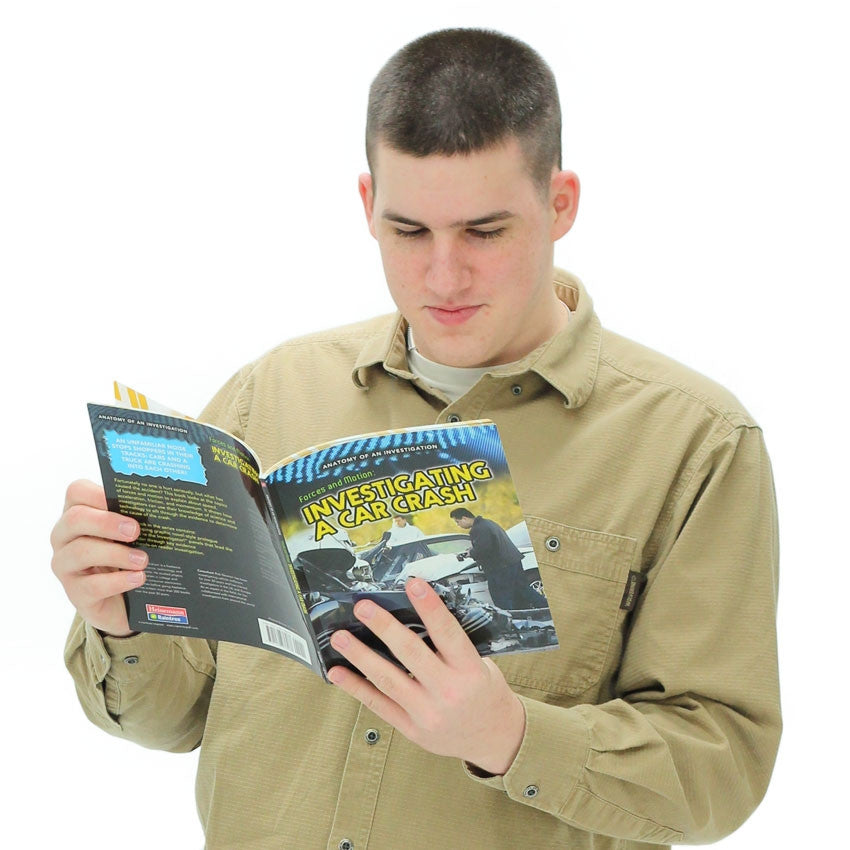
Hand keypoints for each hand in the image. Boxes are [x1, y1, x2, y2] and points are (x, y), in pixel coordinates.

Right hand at [50, 479, 146, 636]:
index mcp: (79, 514)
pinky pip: (92, 586)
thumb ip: (136, 519)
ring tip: (143, 560)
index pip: (77, 492)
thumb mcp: (130, 535)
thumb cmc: (126, 557)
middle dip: (107, 522)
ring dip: (116, 554)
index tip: (126, 501)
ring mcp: (65, 566)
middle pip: (75, 519)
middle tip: (135, 531)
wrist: (122, 601)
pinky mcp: (76, 593)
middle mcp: (64, 537)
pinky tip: (138, 578)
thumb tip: (165, 507)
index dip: (98, 493)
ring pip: (81, 552)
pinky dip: (118, 581)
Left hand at [327, 578, 525, 774]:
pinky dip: (356, 687)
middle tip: (363, 607)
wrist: (495, 739)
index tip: (413, 584)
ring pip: (388, 680)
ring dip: (361, 656)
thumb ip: (452, 647)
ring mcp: (427, 713)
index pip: (448, 633)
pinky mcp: (412, 729)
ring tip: (340, 637)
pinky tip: (338, 672)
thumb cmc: (485, 692)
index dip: (430, 607)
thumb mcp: (481, 665)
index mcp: (470, 671)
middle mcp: (448, 692)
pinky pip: (379, 705)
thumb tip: (415, 615)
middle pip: (411, 654)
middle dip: (384, 627)